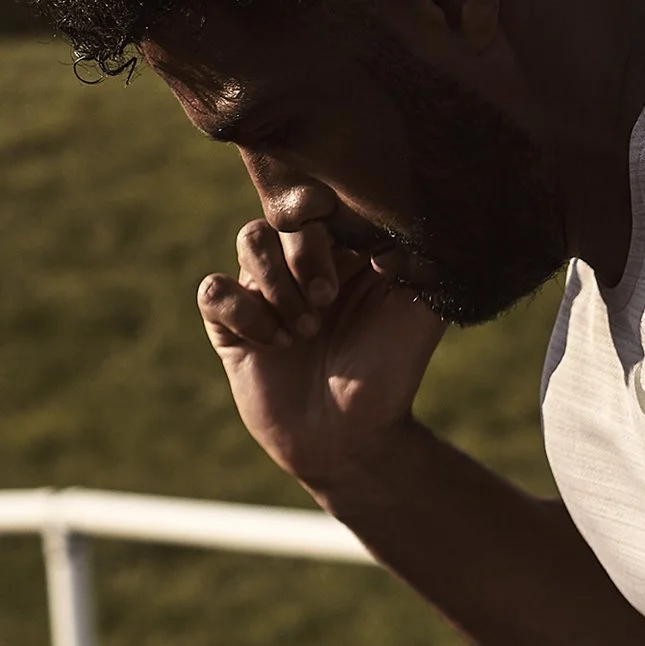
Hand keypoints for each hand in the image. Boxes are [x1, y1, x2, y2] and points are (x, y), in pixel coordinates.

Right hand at [197, 219, 447, 489]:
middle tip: (327, 299)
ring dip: (277, 283)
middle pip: (284, 216)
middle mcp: (301, 262)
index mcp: (346, 251)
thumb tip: (407, 225)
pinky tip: (276, 344)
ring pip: (250, 239)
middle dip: (304, 254)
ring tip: (307, 330)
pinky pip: (214, 290)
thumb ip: (422, 267)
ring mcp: (264, 289)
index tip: (338, 235)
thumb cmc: (390, 373)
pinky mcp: (230, 323)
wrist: (354, 437)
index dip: (322, 207)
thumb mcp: (419, 318)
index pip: (323, 200)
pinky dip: (245, 313)